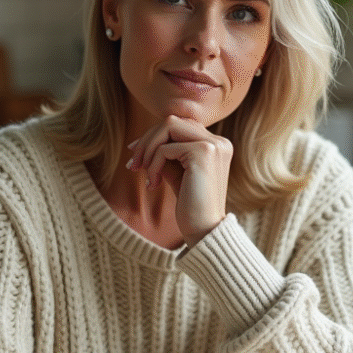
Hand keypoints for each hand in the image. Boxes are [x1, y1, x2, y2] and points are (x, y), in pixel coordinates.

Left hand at [126, 116, 232, 245]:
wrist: (204, 231)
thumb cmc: (190, 206)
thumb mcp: (176, 173)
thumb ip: (165, 154)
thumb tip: (140, 142)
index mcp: (217, 145)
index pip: (180, 126)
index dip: (155, 136)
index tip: (136, 154)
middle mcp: (219, 142)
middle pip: (173, 121)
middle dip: (147, 139)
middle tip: (133, 164)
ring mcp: (213, 145)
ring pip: (168, 126)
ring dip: (148, 148)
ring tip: (141, 171)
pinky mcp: (203, 153)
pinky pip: (165, 149)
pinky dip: (153, 165)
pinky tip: (153, 184)